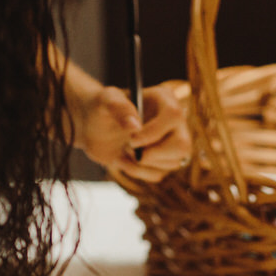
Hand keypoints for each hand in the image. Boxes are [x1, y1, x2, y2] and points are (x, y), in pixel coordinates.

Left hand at [74, 82, 191, 182]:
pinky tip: (123, 159)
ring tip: (123, 150)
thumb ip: (118, 107)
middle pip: (183, 146)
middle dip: (155, 154)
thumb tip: (135, 126)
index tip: (132, 139)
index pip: (174, 116)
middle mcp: (174, 122)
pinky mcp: (162, 161)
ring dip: (142, 164)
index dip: (154, 132)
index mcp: (164, 100)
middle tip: (132, 150)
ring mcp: (171, 143)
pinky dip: (136, 172)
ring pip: (173, 163)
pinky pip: (158, 175)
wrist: (93, 127)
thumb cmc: (101, 107)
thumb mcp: (105, 100)